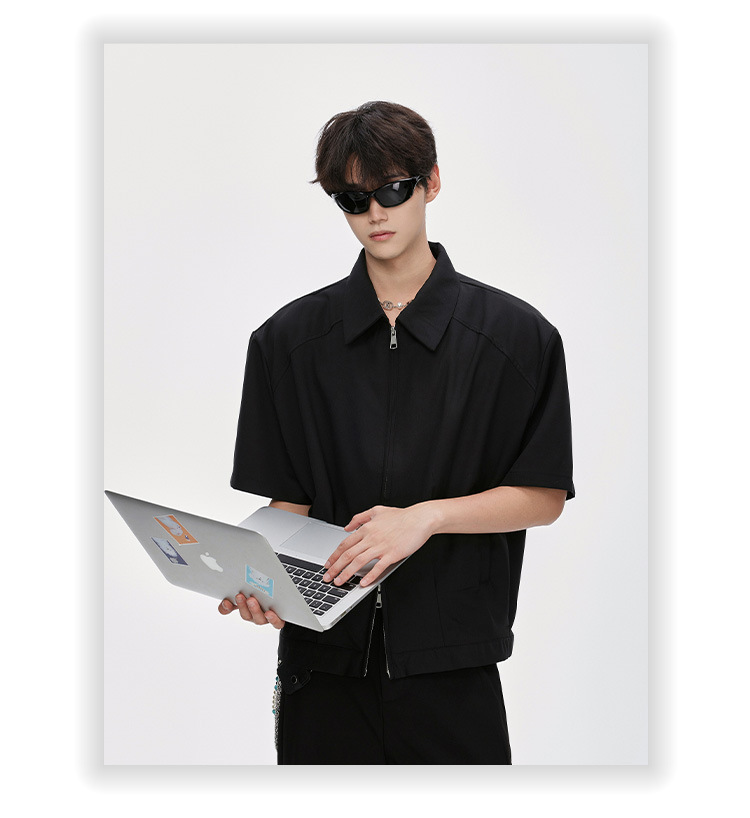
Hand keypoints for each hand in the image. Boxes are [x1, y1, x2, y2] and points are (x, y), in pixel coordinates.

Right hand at [218, 593, 284, 628]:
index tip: (226, 601)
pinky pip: (276, 623)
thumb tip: (224, 603)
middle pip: (246, 615)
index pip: (232, 609)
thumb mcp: (250, 591)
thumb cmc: (265, 594)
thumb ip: (237, 596)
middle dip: (242, 605)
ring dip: (254, 610)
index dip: (227, 607)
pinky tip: (269, 612)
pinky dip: (272, 619)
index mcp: (246, 608)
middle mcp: (255, 615)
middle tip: (240, 595)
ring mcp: (267, 618)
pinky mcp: (279, 620)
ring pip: (259, 619)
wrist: (286, 597)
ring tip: (252, 600)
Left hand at [322, 504, 436, 587]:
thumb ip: (359, 517)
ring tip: (339, 582)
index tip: (328, 564)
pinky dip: (369, 576)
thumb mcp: (376, 511)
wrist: (420, 518)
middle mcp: (371, 537)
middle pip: (348, 554)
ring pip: (359, 562)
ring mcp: (381, 546)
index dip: (334, 555)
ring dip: (347, 573)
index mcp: (366, 528)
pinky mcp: (392, 554)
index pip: (345, 544)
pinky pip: (378, 567)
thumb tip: (347, 527)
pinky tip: (363, 583)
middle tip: (327, 577)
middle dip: (335, 567)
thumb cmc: (401, 516)